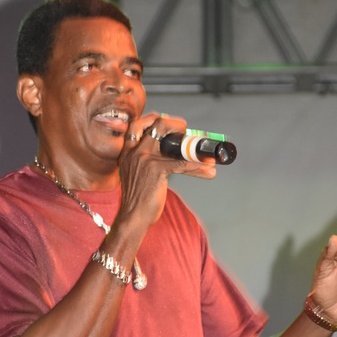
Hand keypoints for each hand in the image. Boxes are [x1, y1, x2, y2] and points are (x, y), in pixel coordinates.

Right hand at [118, 112, 216, 229]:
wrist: (132, 217)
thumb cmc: (138, 199)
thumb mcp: (136, 174)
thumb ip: (147, 162)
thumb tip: (172, 156)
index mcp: (128, 151)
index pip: (138, 124)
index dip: (155, 118)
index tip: (170, 124)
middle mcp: (134, 151)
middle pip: (157, 124)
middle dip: (176, 124)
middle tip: (187, 131)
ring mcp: (144, 158)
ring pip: (175, 145)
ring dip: (195, 150)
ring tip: (208, 155)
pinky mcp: (156, 169)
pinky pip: (182, 163)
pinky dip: (197, 166)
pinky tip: (208, 171)